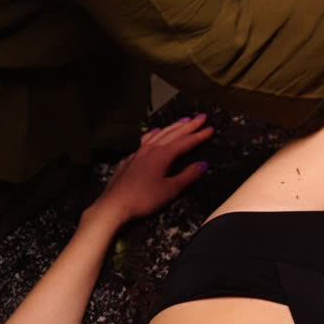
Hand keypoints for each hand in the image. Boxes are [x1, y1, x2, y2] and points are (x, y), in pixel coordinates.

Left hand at [84, 115, 213, 227]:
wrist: (113, 206)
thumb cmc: (143, 199)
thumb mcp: (170, 190)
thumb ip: (188, 176)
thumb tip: (202, 165)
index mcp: (162, 155)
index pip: (185, 142)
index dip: (199, 135)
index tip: (210, 128)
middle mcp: (150, 150)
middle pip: (173, 133)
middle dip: (188, 125)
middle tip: (201, 117)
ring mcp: (137, 154)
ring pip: (158, 135)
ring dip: (172, 127)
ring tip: (182, 120)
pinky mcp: (128, 161)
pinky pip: (144, 142)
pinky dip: (152, 135)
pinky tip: (153, 134)